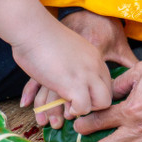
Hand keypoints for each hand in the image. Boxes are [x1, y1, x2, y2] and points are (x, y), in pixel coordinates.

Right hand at [21, 10, 137, 124]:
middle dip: (94, 106)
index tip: (81, 98)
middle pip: (108, 95)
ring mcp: (86, 76)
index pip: (107, 82)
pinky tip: (62, 108)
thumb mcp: (68, 47)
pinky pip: (82, 108)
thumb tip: (68, 74)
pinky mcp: (72, 85)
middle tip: (76, 106)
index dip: (95, 94)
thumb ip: (74, 60)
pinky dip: (73, 111)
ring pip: (101, 104)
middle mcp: (94, 66)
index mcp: (95, 56)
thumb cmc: (41, 37)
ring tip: (68, 111)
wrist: (32, 29)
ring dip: (84, 111)